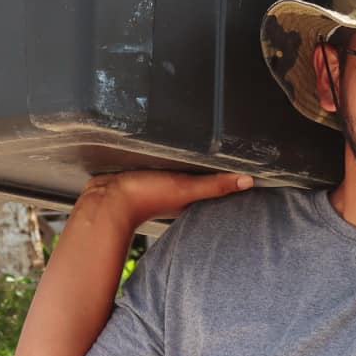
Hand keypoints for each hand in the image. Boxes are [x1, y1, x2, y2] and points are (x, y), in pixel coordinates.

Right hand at [76, 170, 252, 232]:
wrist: (105, 200)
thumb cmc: (144, 197)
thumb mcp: (185, 188)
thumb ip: (215, 184)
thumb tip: (248, 180)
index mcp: (190, 201)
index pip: (217, 192)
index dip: (232, 184)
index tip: (249, 172)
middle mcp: (178, 196)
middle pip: (202, 184)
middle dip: (215, 174)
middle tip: (233, 159)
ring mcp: (162, 188)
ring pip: (184, 177)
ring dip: (193, 169)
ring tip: (209, 154)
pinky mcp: (147, 178)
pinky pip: (166, 170)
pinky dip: (173, 165)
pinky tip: (174, 155)